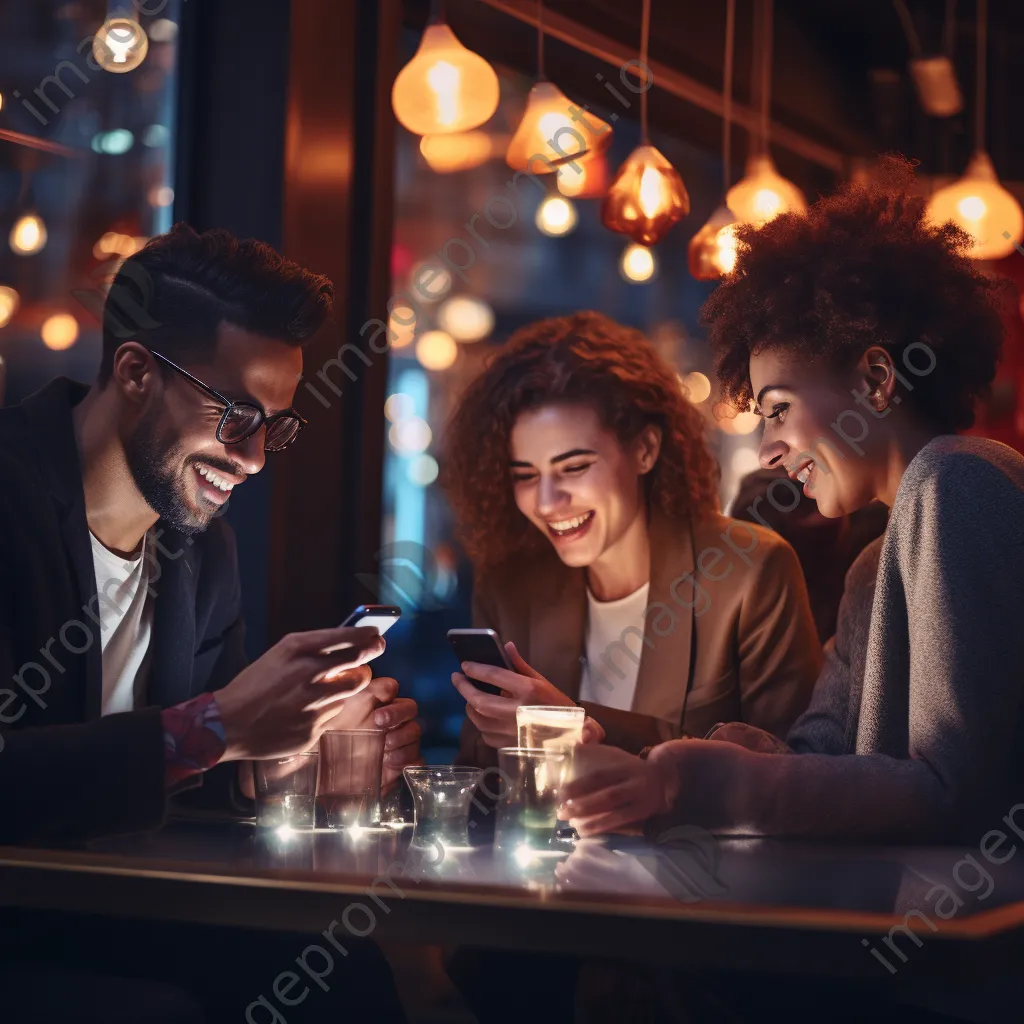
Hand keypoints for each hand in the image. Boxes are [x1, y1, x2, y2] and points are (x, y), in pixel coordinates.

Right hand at [215, 625, 384, 760]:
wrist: (228, 724)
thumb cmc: (254, 686)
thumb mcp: (280, 654)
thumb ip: (314, 649)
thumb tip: (350, 644)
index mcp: (297, 650)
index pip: (345, 636)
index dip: (366, 634)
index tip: (375, 633)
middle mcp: (308, 674)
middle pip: (359, 662)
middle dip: (371, 654)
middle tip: (375, 649)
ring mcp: (313, 704)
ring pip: (350, 690)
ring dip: (345, 686)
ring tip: (323, 687)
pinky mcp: (313, 729)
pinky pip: (334, 714)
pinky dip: (327, 709)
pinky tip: (305, 710)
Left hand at [317, 678, 422, 793]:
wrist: (320, 783)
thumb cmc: (320, 746)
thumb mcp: (325, 717)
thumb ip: (342, 693)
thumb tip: (360, 671)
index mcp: (370, 706)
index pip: (390, 688)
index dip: (389, 690)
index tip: (381, 698)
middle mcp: (386, 722)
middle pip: (409, 707)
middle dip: (398, 712)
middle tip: (380, 722)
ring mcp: (394, 744)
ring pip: (415, 731)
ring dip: (402, 737)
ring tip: (384, 748)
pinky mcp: (398, 767)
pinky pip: (417, 758)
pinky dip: (408, 759)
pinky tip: (389, 762)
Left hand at [451, 641, 574, 748]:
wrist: (575, 738)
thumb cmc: (559, 707)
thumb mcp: (543, 682)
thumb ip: (520, 666)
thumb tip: (506, 646)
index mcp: (528, 691)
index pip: (494, 675)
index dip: (476, 669)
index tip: (464, 665)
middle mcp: (518, 711)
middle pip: (480, 701)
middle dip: (464, 688)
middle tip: (457, 678)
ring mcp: (512, 732)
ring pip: (479, 720)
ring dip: (470, 706)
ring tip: (469, 697)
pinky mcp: (510, 746)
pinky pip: (486, 735)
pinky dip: (481, 724)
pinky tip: (483, 716)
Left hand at [559, 744, 677, 835]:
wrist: (664, 779)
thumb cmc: (630, 768)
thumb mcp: (617, 757)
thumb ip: (595, 750)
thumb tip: (573, 745)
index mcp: (625, 766)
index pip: (600, 777)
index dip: (579, 785)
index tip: (560, 793)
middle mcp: (635, 783)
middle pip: (608, 797)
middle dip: (583, 806)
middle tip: (561, 812)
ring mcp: (642, 801)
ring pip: (616, 814)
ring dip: (592, 822)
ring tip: (571, 824)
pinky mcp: (644, 815)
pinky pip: (622, 824)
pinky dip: (603, 829)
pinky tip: (587, 832)